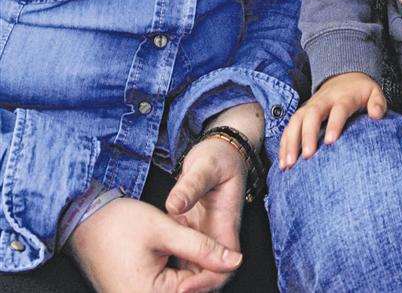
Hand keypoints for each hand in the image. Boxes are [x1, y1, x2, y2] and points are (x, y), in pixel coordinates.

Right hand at [69, 195, 236, 292]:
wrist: (81, 220)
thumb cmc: (119, 223)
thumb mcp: (165, 229)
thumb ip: (202, 247)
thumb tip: (234, 261)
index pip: (200, 287)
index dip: (217, 266)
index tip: (230, 250)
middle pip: (190, 291)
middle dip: (203, 269)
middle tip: (210, 245)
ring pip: (179, 288)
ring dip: (189, 270)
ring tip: (186, 244)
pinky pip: (164, 288)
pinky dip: (175, 273)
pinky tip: (175, 253)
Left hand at [165, 136, 248, 292]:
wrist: (218, 150)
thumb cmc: (217, 157)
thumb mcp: (205, 166)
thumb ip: (190, 186)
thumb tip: (173, 206)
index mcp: (226, 224)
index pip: (224, 266)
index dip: (206, 281)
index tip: (183, 286)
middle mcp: (215, 235)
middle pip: (208, 274)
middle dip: (189, 286)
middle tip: (163, 290)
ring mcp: (201, 233)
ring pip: (192, 267)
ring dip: (177, 278)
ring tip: (152, 282)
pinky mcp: (188, 229)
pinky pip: (180, 254)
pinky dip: (168, 263)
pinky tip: (148, 265)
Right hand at [279, 72, 386, 168]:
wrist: (345, 77)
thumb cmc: (360, 92)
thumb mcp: (374, 92)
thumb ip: (377, 102)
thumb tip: (376, 115)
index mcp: (343, 97)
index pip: (338, 109)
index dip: (334, 124)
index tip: (330, 142)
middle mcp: (323, 100)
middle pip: (312, 114)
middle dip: (307, 135)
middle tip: (306, 156)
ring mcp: (310, 106)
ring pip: (296, 120)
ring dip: (291, 142)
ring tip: (289, 165)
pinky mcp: (301, 113)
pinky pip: (289, 127)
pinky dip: (284, 145)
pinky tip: (283, 163)